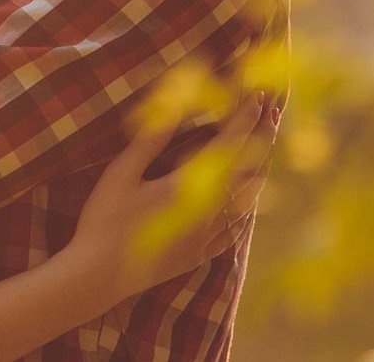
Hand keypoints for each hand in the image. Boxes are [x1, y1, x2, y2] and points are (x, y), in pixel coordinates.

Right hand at [69, 94, 270, 302]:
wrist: (100, 276)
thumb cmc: (104, 221)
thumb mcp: (121, 174)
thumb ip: (149, 141)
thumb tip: (172, 107)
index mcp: (188, 186)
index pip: (227, 145)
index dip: (245, 118)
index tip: (258, 96)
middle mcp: (208, 210)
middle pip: (248, 168)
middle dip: (262, 137)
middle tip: (273, 112)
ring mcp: (209, 235)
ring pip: (249, 198)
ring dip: (260, 167)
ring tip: (267, 146)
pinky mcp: (204, 252)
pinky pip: (238, 227)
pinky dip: (250, 205)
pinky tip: (251, 199)